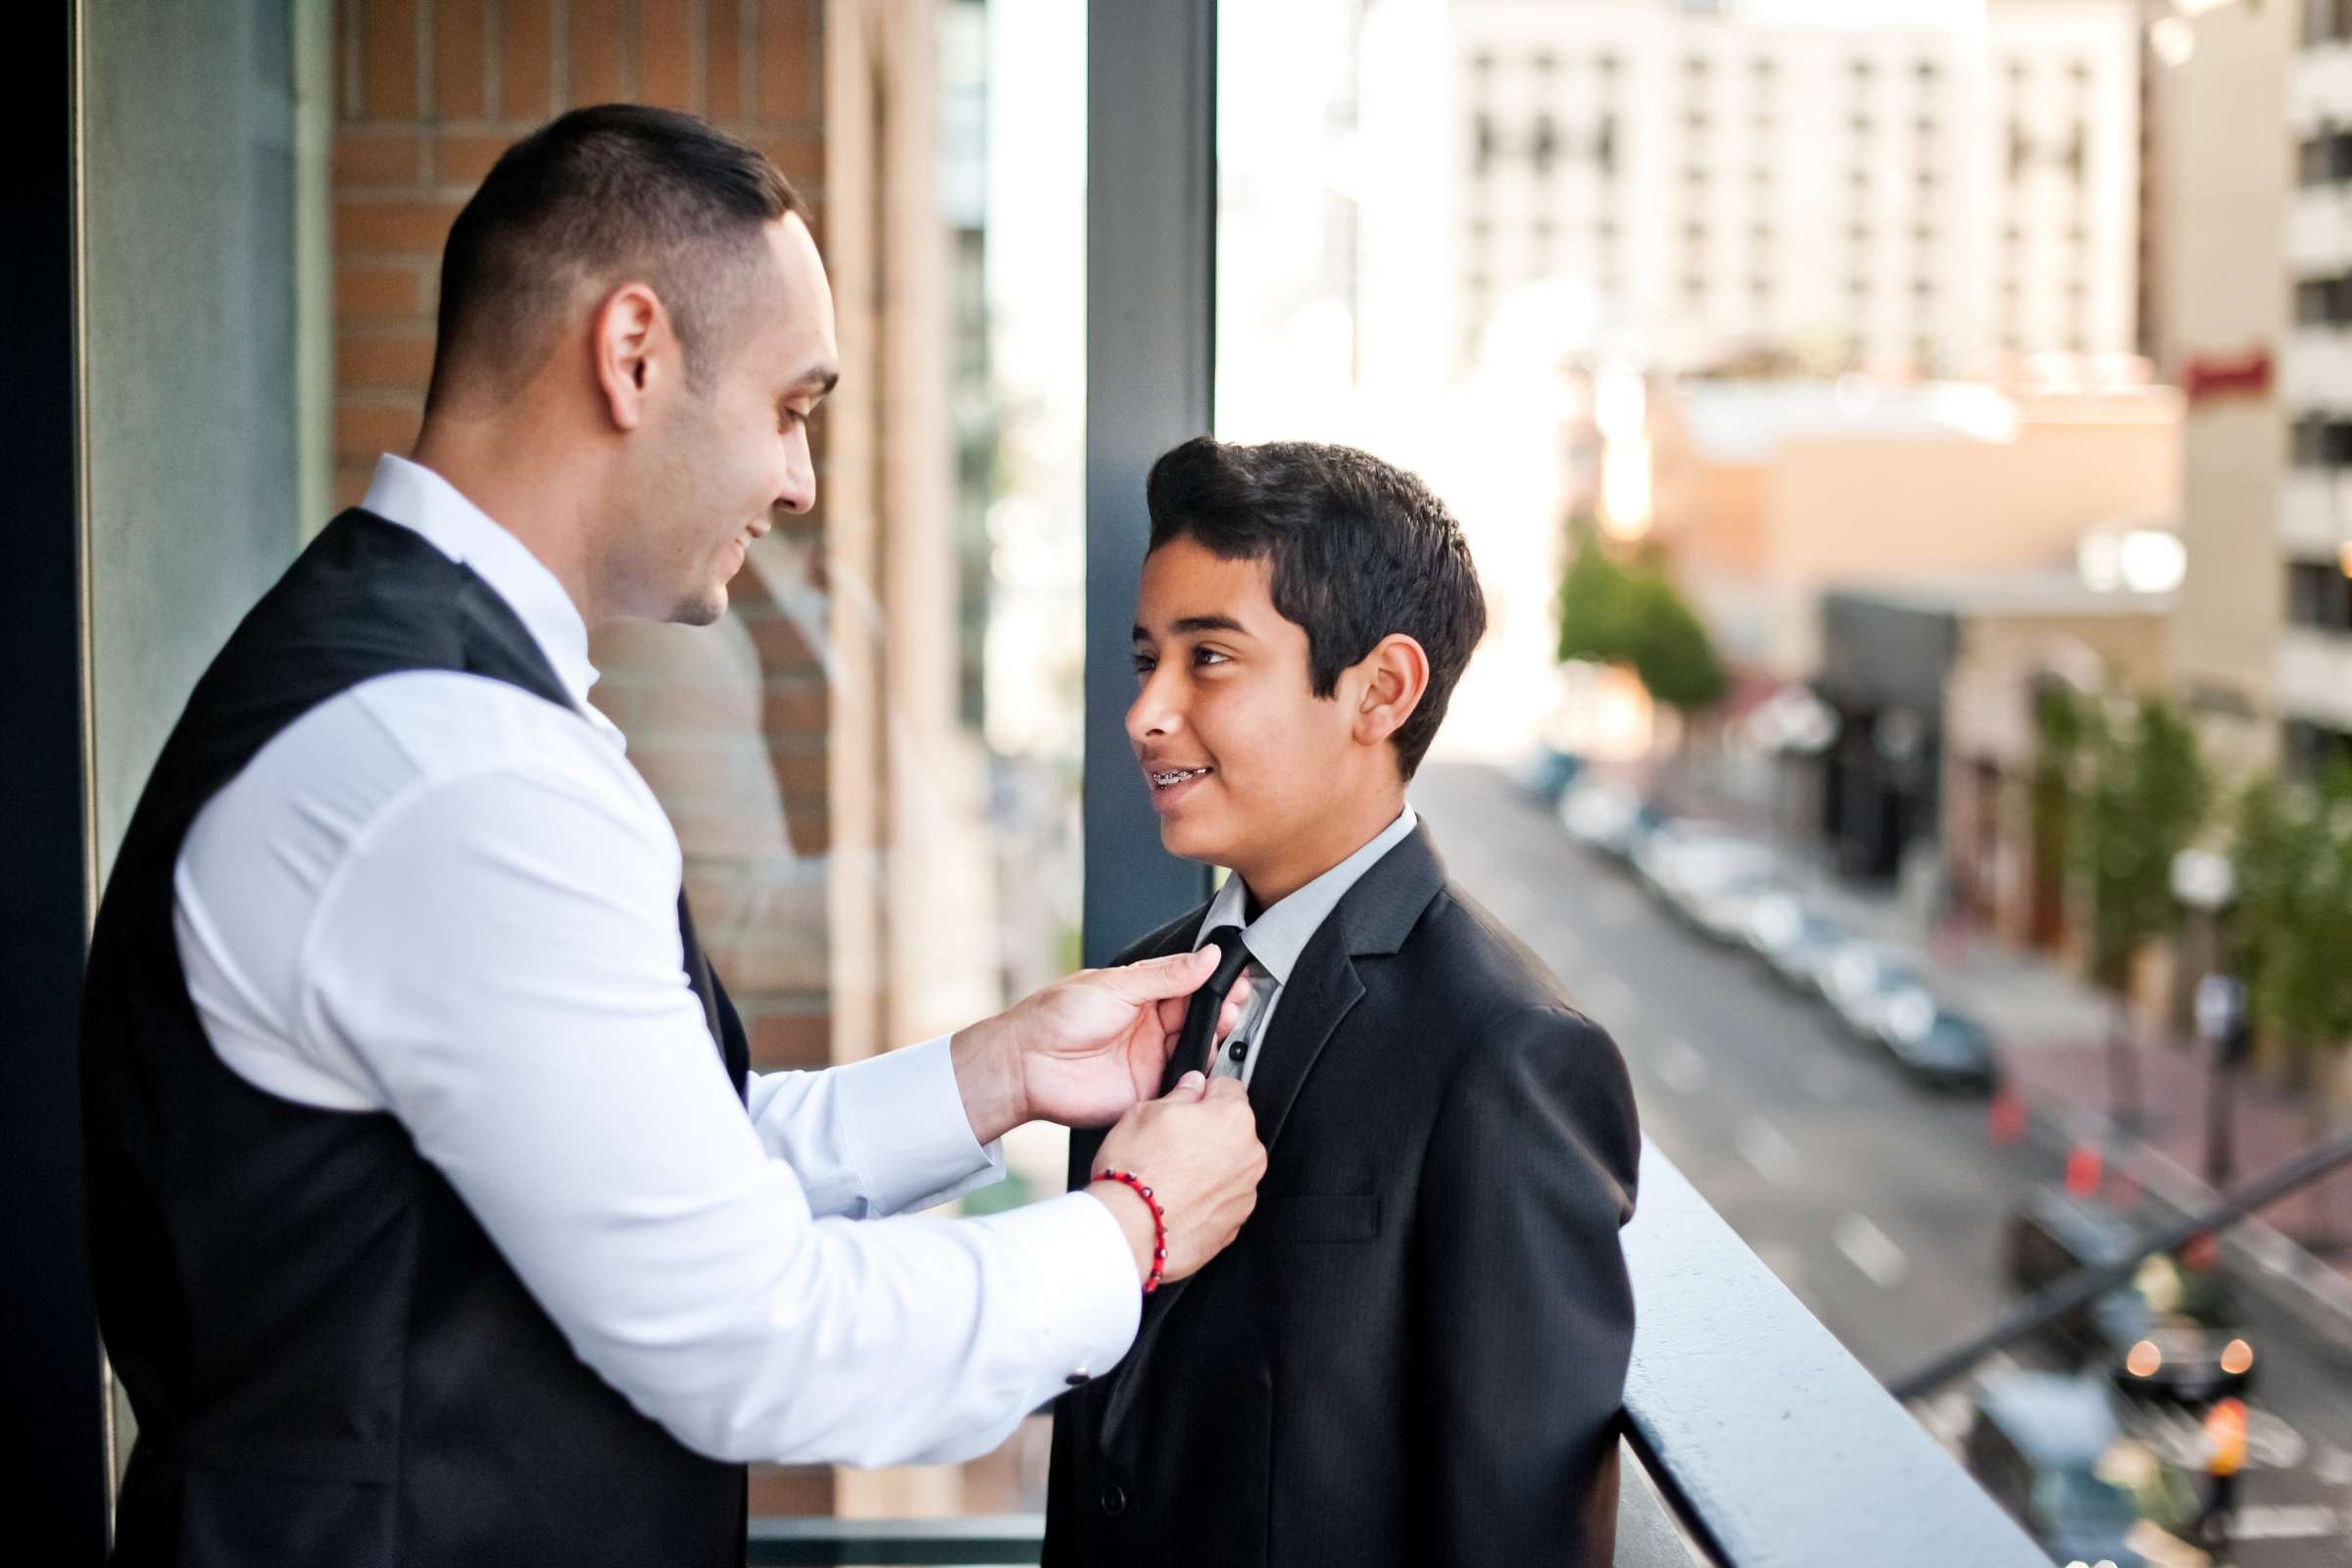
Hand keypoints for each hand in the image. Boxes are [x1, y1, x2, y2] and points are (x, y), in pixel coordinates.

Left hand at [949, 946, 1251, 1141]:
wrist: (1027, 1064)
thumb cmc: (1058, 1016)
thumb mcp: (1116, 985)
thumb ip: (1165, 975)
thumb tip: (1207, 956)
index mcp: (1143, 994)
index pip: (1190, 984)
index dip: (1215, 980)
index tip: (1237, 975)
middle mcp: (1152, 1026)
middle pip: (1201, 1016)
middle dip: (1223, 1008)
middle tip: (1237, 1001)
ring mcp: (1153, 1057)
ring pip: (1199, 1047)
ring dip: (1217, 1038)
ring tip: (1227, 1025)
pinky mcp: (1150, 1088)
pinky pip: (1185, 1083)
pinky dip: (1202, 1075)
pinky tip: (1212, 1063)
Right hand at [1087, 1073, 1265, 1284]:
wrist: (1129, 1230)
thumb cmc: (1136, 1171)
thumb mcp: (1146, 1111)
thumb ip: (1181, 1094)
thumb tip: (1192, 1087)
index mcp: (1233, 1118)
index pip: (1228, 1087)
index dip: (1203, 1092)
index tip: (1189, 1101)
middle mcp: (1249, 1154)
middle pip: (1231, 1129)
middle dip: (1207, 1131)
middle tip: (1170, 1142)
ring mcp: (1245, 1192)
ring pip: (1227, 1166)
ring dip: (1207, 1165)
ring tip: (1169, 1173)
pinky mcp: (1234, 1223)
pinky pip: (1221, 1198)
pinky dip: (1204, 1196)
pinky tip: (1176, 1197)